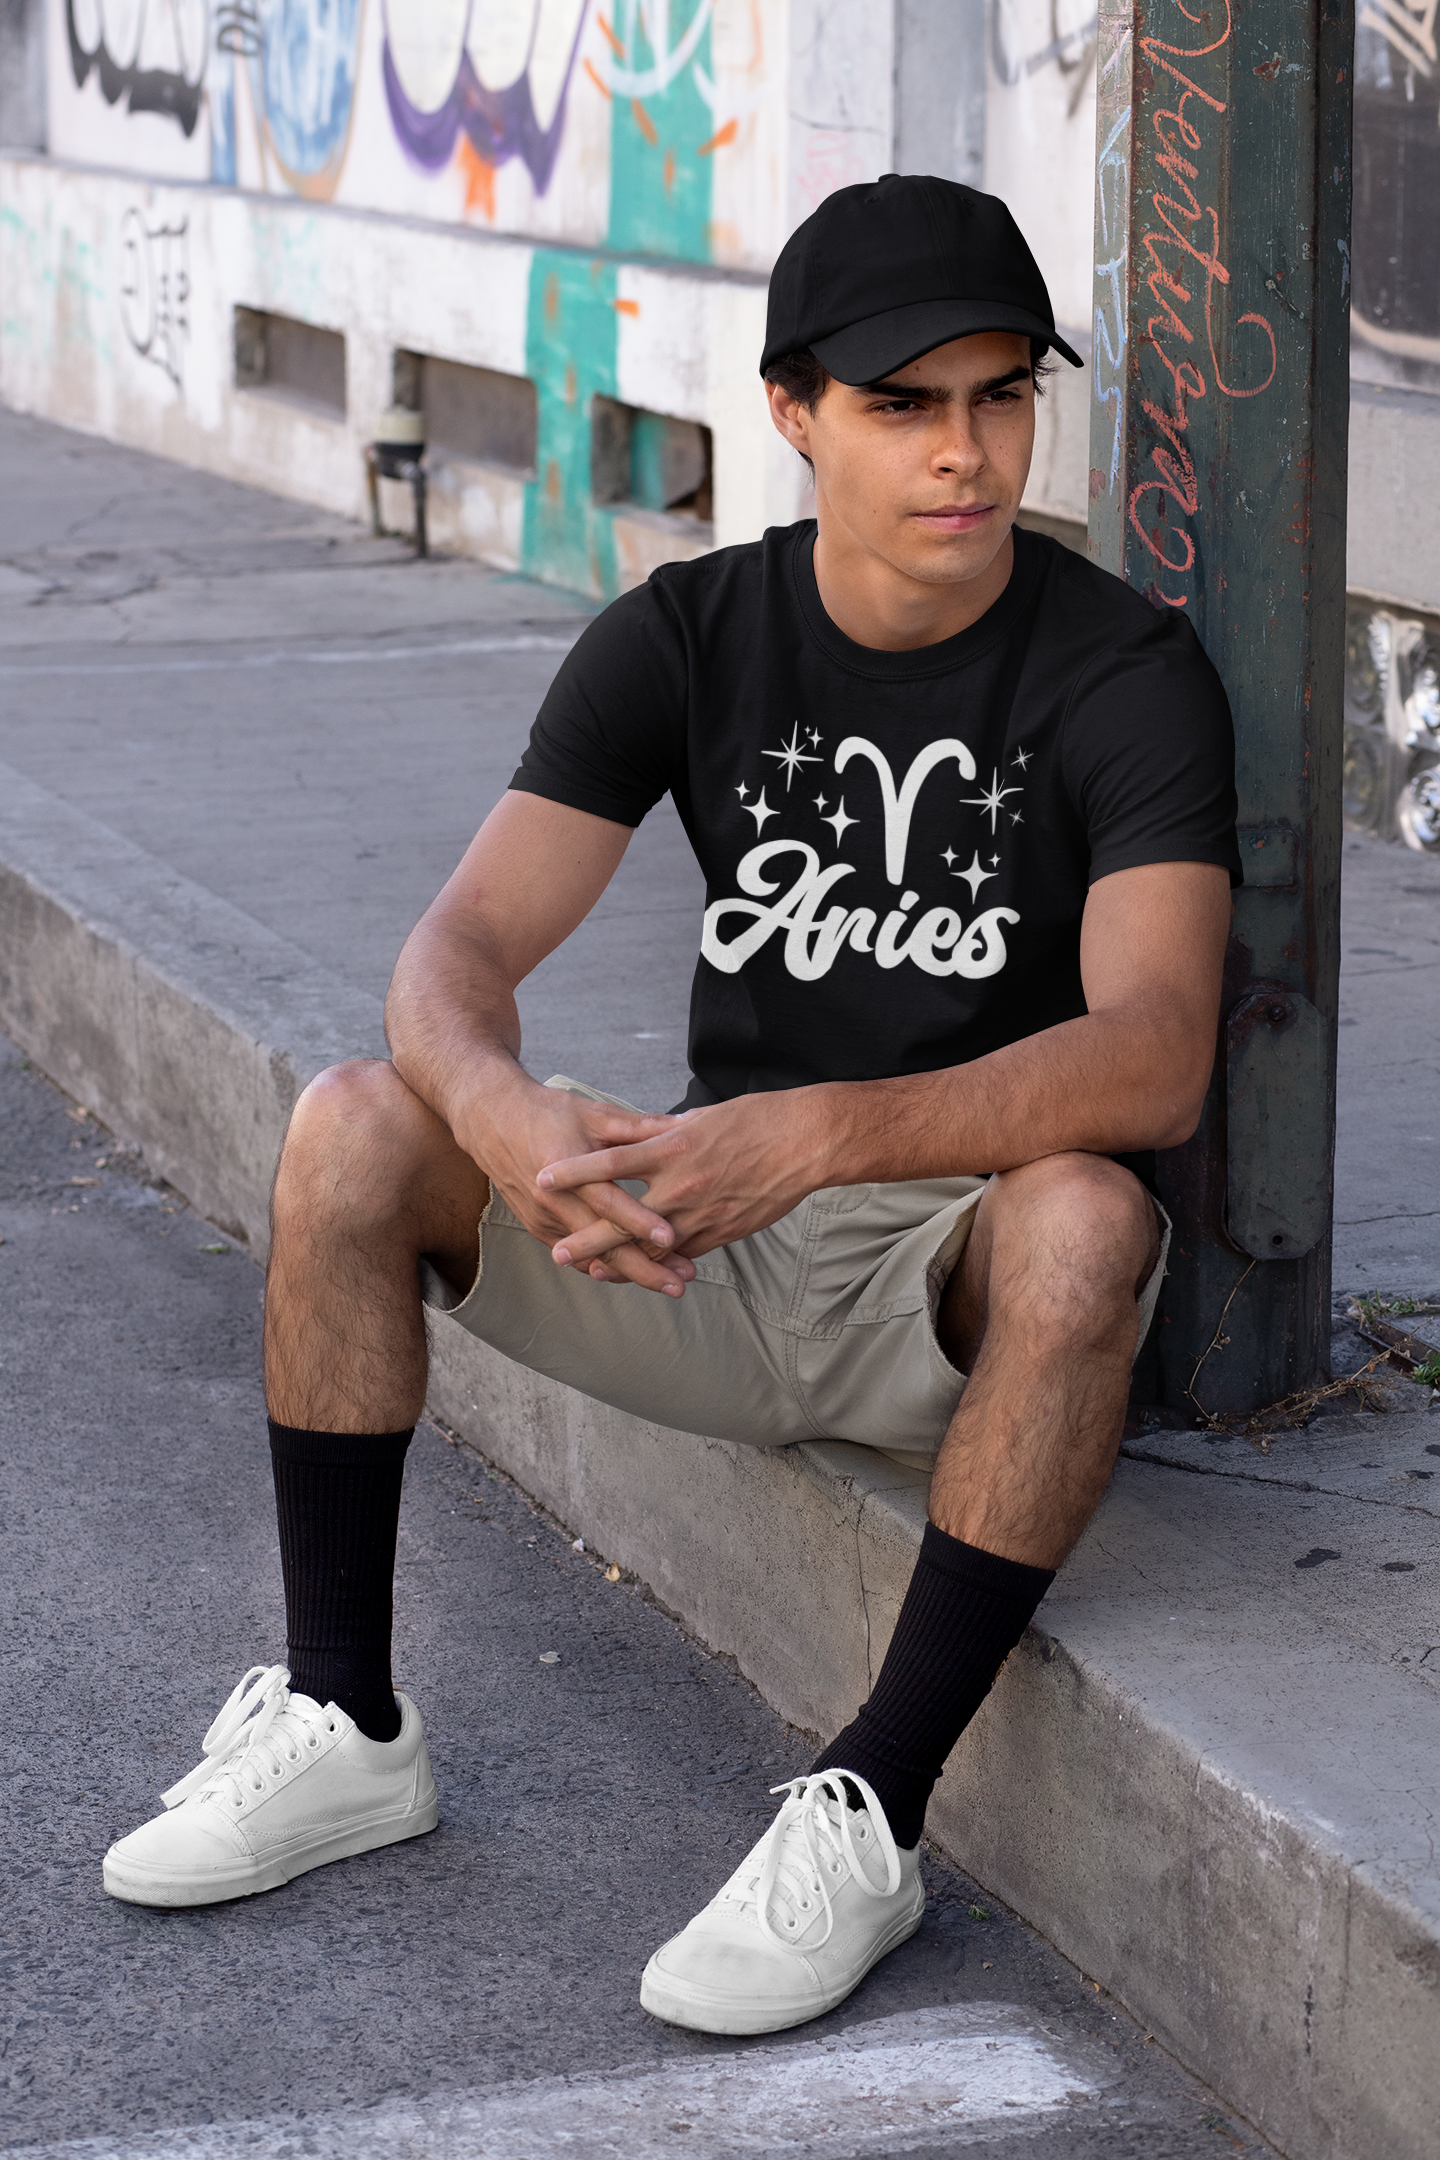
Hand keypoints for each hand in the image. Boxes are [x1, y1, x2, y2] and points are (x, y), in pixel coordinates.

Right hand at [454, 1071, 697, 1294]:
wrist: (493, 1121)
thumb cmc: (547, 1113)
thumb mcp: (594, 1113)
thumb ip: (639, 1126)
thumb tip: (684, 1124)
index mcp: (568, 1167)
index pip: (608, 1202)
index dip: (640, 1222)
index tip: (671, 1238)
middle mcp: (553, 1200)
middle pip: (602, 1245)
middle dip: (644, 1268)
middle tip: (681, 1282)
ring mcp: (543, 1219)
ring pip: (591, 1258)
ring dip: (630, 1273)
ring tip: (668, 1282)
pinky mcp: (538, 1229)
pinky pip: (575, 1257)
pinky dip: (605, 1268)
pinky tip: (635, 1274)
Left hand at [535, 1088, 836, 1273]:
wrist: (806, 1142)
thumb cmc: (757, 1119)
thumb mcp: (704, 1117)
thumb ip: (669, 1132)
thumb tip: (647, 1133)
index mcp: (672, 1147)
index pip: (610, 1164)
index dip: (574, 1173)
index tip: (542, 1179)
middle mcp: (682, 1185)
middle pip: (623, 1221)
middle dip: (589, 1240)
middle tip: (557, 1253)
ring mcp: (703, 1213)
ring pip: (654, 1248)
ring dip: (623, 1262)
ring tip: (595, 1270)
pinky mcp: (723, 1231)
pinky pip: (686, 1252)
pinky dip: (664, 1261)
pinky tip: (645, 1269)